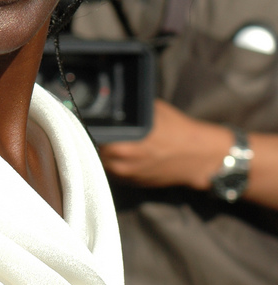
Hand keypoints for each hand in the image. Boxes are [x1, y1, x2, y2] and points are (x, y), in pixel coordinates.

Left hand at [99, 100, 233, 190]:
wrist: (198, 156)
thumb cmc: (176, 128)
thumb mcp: (152, 110)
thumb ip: (128, 108)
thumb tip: (108, 100)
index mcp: (125, 141)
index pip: (92, 134)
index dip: (87, 125)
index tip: (86, 117)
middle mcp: (123, 161)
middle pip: (92, 149)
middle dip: (93, 137)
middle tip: (96, 126)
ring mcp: (127, 175)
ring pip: (101, 162)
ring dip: (101, 151)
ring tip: (108, 138)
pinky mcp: (133, 183)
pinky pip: (113, 172)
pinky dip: (112, 162)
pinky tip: (119, 151)